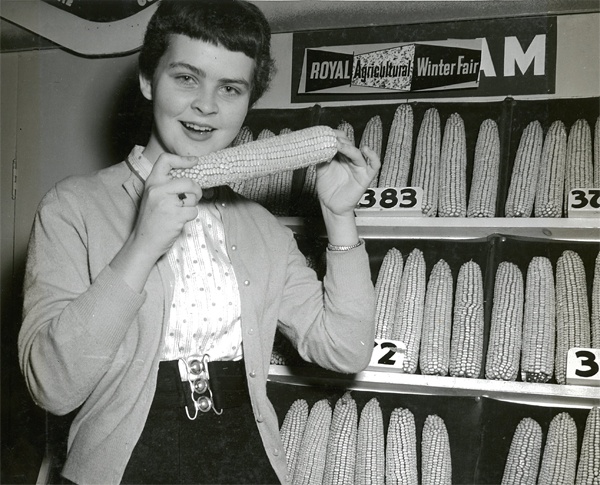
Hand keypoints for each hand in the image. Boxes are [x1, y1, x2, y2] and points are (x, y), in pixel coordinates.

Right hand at [110, 153, 203, 291]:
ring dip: (191, 205)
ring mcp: (166, 203)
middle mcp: (158, 190)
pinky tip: (180, 220)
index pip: (165, 160)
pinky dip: (191, 217)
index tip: (194, 161)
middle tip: (193, 197)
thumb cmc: (151, 220)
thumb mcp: (153, 197)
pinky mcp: (175, 216)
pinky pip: (193, 211)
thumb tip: (190, 177)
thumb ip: (166, 186)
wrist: (144, 242)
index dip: (182, 159)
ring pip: (193, 197)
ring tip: (179, 212)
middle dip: (196, 190)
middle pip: (188, 181)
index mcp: (151, 183)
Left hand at [315, 130, 380, 216]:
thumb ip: (322, 158)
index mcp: (340, 156)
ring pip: (357, 153)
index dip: (334, 136)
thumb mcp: (321, 170)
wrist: (330, 206)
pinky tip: (365, 150)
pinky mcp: (366, 177)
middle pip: (349, 144)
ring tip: (339, 145)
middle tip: (330, 139)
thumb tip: (321, 146)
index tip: (325, 134)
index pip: (341, 141)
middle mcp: (350, 160)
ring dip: (348, 147)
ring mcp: (359, 168)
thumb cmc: (328, 188)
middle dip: (339, 141)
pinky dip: (373, 156)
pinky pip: (375, 165)